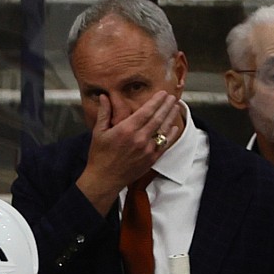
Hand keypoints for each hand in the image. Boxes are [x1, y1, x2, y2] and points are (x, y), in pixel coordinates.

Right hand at [75, 90, 184, 213]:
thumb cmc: (99, 157)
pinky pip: (165, 144)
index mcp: (126, 130)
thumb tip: (103, 97)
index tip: (162, 93)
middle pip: (158, 117)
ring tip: (175, 107)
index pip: (146, 110)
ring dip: (171, 117)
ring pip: (164, 129)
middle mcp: (139, 138)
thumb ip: (104, 113)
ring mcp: (147, 149)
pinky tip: (174, 127)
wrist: (104, 180)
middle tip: (172, 97)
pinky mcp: (151, 158)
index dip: (156, 101)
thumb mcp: (98, 133)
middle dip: (167, 105)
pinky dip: (171, 134)